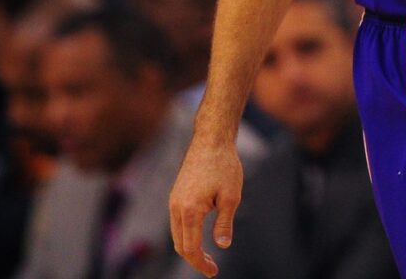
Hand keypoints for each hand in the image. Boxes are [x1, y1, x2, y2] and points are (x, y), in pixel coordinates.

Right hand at [169, 137, 242, 276]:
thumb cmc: (224, 166)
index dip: (201, 263)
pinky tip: (199, 236)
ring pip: (176, 235)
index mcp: (189, 210)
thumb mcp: (231, 197)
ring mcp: (173, 200)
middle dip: (195, 260)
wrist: (211, 140)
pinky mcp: (175, 194)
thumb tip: (222, 245)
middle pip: (180, 245)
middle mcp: (176, 207)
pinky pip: (177, 223)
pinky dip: (186, 235)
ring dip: (189, 248)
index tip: (213, 272)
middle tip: (212, 268)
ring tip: (206, 256)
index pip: (191, 248)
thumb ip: (224, 223)